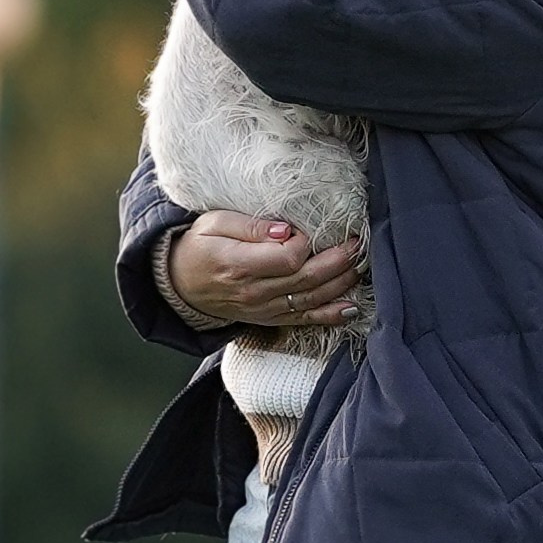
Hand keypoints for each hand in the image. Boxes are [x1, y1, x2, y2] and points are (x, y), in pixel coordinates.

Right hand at [166, 212, 364, 330]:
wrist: (181, 284)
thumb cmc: (200, 246)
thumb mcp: (214, 224)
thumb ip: (250, 226)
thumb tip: (286, 230)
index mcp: (239, 265)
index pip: (287, 258)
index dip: (306, 243)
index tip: (308, 229)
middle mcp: (254, 292)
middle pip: (307, 279)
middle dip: (338, 260)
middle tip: (358, 242)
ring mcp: (264, 309)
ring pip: (311, 299)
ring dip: (341, 283)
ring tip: (360, 264)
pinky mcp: (270, 318)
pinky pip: (304, 319)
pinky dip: (330, 315)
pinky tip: (351, 307)